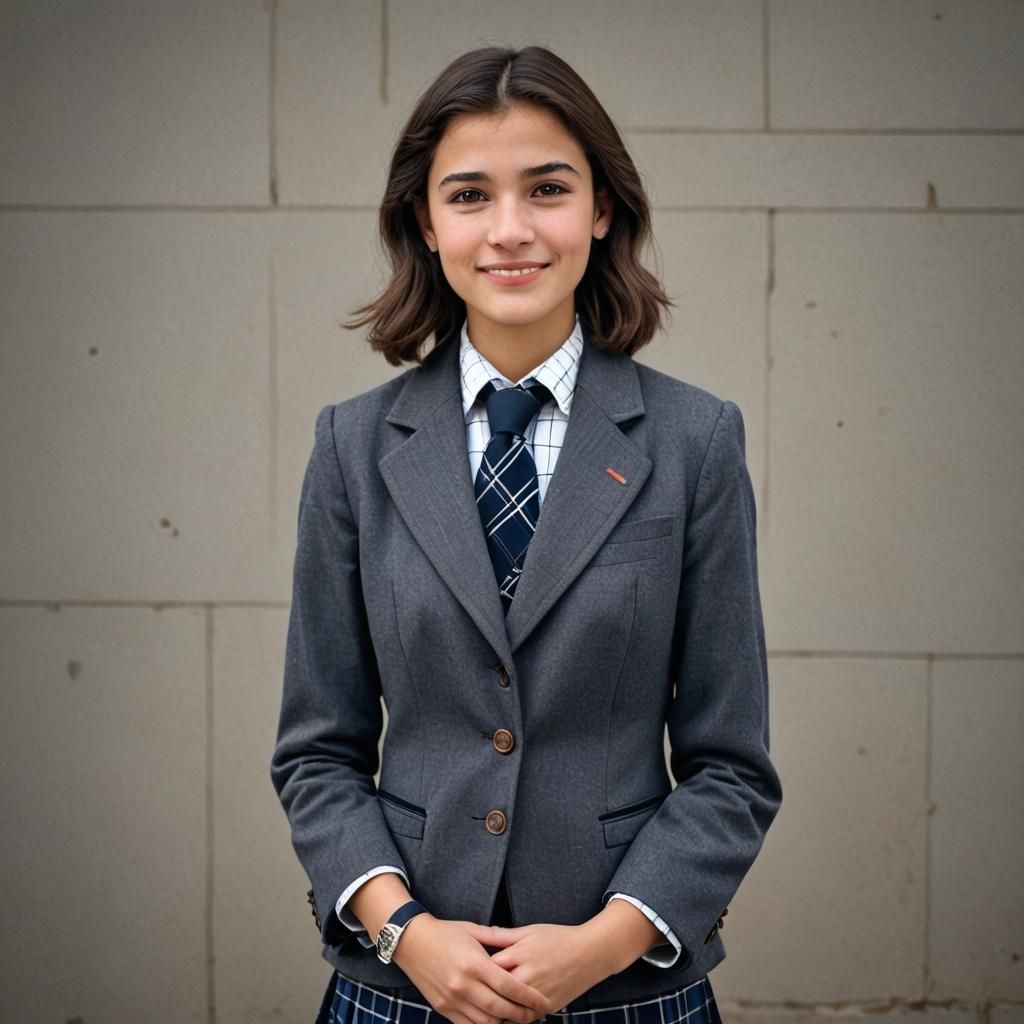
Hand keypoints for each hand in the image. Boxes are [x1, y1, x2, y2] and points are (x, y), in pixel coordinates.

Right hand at [393, 915, 552, 1023]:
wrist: (411, 942)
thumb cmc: (444, 932)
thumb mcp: (471, 929)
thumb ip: (495, 937)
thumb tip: (515, 938)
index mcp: (474, 963)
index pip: (508, 986)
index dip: (529, 996)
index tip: (544, 1001)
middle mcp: (463, 984)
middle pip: (500, 1008)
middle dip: (522, 1014)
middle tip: (537, 1015)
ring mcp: (452, 999)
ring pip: (486, 1021)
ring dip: (505, 1022)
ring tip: (519, 1018)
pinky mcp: (443, 1008)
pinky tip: (496, 1021)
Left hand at [466, 923, 612, 1014]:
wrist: (590, 953)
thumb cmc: (559, 938)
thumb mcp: (530, 931)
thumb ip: (504, 936)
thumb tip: (482, 934)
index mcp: (519, 956)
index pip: (487, 968)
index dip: (477, 969)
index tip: (468, 968)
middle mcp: (526, 978)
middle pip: (494, 992)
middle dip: (482, 993)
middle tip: (470, 992)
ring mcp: (536, 996)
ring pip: (507, 1010)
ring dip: (495, 1009)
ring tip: (483, 1004)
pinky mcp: (546, 1008)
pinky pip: (523, 1018)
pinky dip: (513, 1017)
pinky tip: (504, 1012)